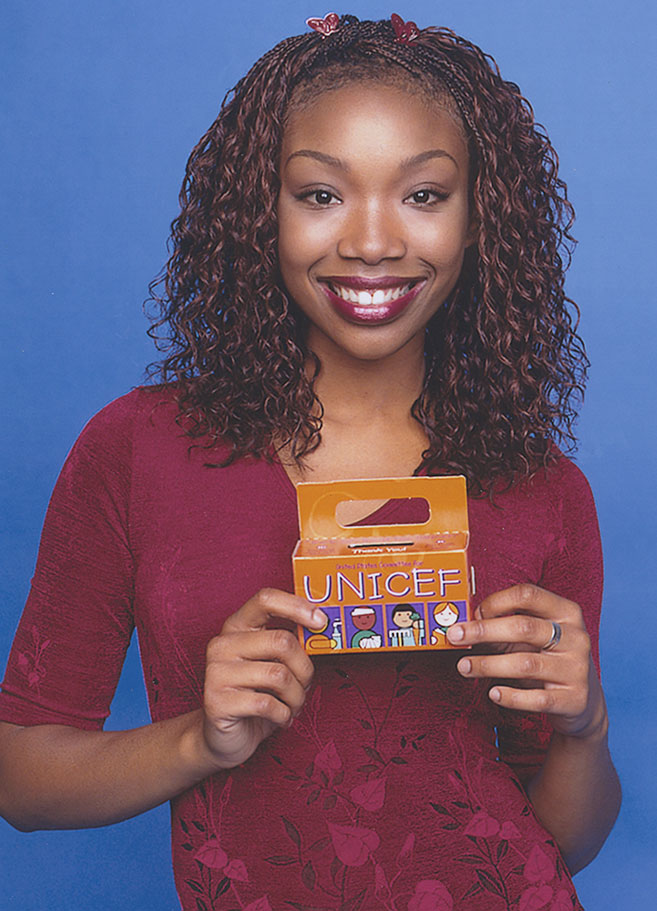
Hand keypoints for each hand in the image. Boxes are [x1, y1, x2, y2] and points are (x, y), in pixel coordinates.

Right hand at [201, 589, 323, 768]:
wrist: (222, 737)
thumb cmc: (256, 696)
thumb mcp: (272, 664)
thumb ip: (288, 645)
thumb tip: (322, 628)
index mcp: (237, 626)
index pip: (266, 599)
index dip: (297, 606)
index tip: (321, 621)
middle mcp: (223, 644)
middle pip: (282, 641)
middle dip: (304, 669)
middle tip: (305, 686)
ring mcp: (216, 672)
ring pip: (279, 675)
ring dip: (297, 697)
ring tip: (293, 706)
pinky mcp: (216, 702)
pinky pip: (268, 704)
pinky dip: (284, 715)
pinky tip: (280, 719)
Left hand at [446, 584, 606, 738]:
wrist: (583, 703)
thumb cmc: (547, 660)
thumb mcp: (534, 637)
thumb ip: (506, 625)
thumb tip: (464, 623)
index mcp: (566, 612)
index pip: (528, 594)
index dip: (496, 601)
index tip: (472, 613)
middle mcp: (575, 637)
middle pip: (523, 627)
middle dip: (483, 631)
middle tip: (454, 636)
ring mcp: (577, 669)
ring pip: (526, 664)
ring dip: (488, 665)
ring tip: (463, 666)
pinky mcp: (574, 699)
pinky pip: (537, 698)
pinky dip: (511, 696)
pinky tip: (493, 693)